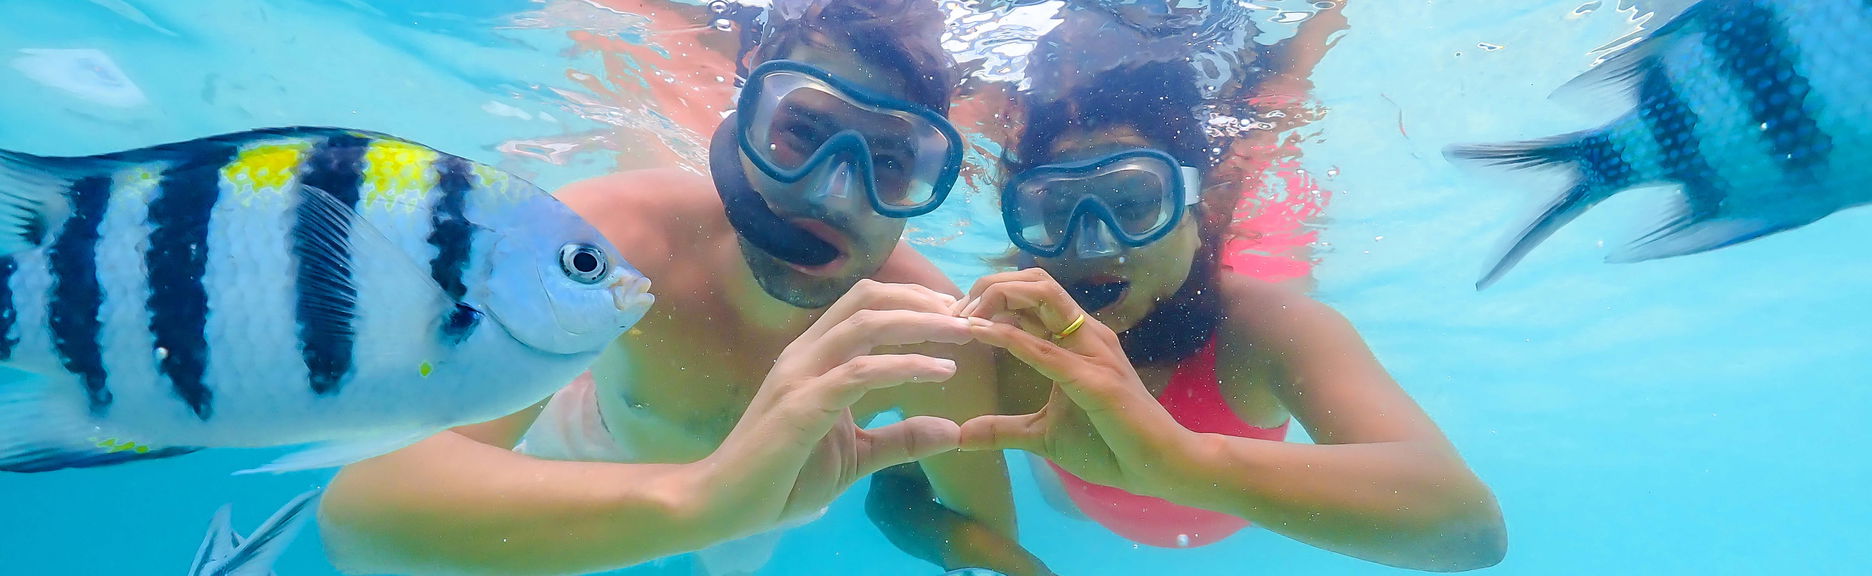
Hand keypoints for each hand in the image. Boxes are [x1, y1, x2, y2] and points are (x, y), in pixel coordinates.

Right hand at [700, 280, 974, 537]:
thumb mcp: (856, 455)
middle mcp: (806, 354)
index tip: (956, 315)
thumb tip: (953, 431)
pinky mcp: (801, 406)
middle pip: (868, 299)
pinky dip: (905, 365)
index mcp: (815, 357)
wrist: (723, 505)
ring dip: (919, 322)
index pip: (866, 305)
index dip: (913, 300)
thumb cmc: (783, 478)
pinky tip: (940, 371)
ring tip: (962, 334)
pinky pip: (859, 373)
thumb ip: (901, 439)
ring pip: (865, 324)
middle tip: (967, 316)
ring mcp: (800, 377)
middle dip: (922, 300)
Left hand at [954, 269, 1198, 497]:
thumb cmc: (1109, 446)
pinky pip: (1047, 349)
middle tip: (953, 311)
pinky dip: (1009, 336)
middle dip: (990, 286)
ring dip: (997, 299)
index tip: (954, 315)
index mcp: (1076, 340)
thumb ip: (1004, 429)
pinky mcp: (1095, 380)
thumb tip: (963, 434)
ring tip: (963, 316)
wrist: (1157, 467)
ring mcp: (1093, 352)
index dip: (991, 296)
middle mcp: (1086, 334)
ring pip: (1043, 297)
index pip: (1032, 297)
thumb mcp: (1042, 435)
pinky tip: (978, 333)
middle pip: (1035, 283)